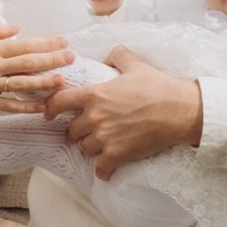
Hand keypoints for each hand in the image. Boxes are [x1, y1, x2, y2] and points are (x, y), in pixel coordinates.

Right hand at [0, 23, 72, 116]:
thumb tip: (17, 28)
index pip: (24, 45)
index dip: (45, 44)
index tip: (63, 41)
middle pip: (28, 64)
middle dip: (52, 60)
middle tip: (72, 57)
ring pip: (22, 85)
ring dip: (44, 83)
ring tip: (63, 80)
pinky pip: (8, 106)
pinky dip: (26, 106)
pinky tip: (42, 106)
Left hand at [56, 49, 204, 176]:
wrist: (178, 110)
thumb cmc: (157, 86)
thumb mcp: (135, 65)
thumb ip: (117, 56)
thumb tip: (109, 56)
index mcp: (95, 94)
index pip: (59, 101)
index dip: (50, 108)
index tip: (48, 114)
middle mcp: (95, 117)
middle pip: (71, 131)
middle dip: (77, 131)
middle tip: (87, 130)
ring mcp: (105, 138)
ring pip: (84, 149)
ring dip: (90, 148)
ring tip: (101, 145)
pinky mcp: (118, 155)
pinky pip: (100, 169)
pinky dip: (103, 170)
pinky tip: (108, 168)